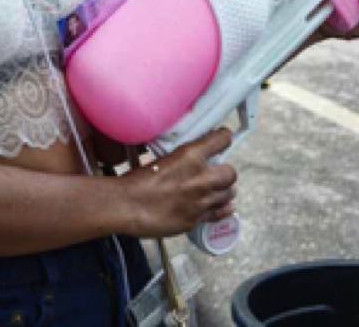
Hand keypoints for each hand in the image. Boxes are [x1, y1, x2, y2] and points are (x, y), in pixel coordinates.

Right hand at [122, 128, 236, 237]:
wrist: (127, 206)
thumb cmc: (137, 181)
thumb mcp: (161, 160)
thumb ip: (182, 160)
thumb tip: (190, 159)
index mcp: (190, 156)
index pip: (220, 140)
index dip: (223, 138)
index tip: (223, 138)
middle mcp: (202, 178)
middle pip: (231, 173)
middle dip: (225, 171)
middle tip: (216, 172)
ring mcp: (202, 201)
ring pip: (229, 194)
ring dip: (223, 190)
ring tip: (215, 189)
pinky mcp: (198, 220)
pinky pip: (221, 213)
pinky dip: (222, 209)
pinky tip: (219, 206)